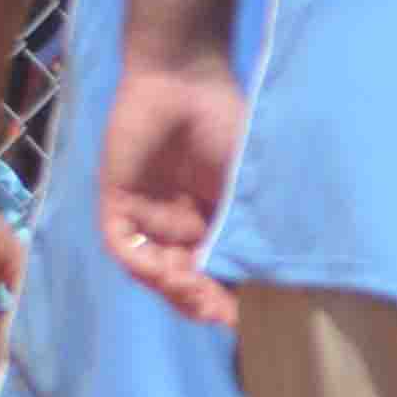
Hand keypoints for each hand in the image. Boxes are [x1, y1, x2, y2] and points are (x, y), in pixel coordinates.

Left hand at [94, 53, 246, 326]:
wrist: (184, 78)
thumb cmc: (227, 121)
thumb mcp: (249, 182)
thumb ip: (253, 225)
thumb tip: (278, 276)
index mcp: (216, 220)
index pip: (220, 271)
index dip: (232, 298)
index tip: (250, 318)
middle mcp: (180, 224)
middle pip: (187, 279)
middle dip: (202, 301)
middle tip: (221, 314)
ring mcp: (148, 216)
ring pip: (155, 270)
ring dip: (174, 289)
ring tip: (195, 292)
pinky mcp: (117, 202)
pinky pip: (123, 246)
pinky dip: (141, 264)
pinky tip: (164, 270)